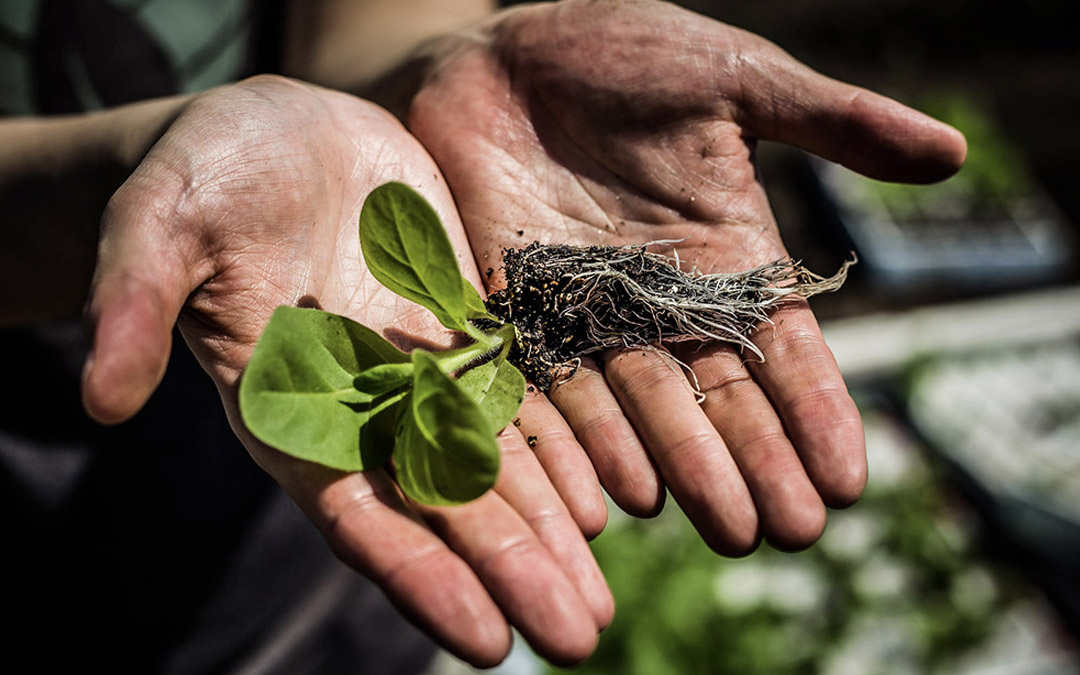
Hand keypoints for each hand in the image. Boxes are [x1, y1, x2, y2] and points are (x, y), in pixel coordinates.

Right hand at [81, 75, 610, 666]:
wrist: (273, 131)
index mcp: (292, 409)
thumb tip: (97, 397)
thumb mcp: (159, 224)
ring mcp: (421, 371)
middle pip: (446, 506)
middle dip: (511, 571)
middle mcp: (364, 409)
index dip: (422, 575)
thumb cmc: (202, 177)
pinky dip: (563, 442)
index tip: (486, 640)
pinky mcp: (462, 325)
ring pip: (496, 464)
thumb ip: (136, 304)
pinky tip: (610, 491)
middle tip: (580, 637)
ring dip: (549, 528)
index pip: (359, 514)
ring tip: (601, 596)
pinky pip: (521, 393)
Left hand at [402, 0, 966, 552]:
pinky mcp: (514, 310)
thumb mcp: (733, 78)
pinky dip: (583, 439)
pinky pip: (550, 384)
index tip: (847, 478)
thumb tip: (951, 153)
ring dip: (682, 468)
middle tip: (789, 530)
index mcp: (724, 252)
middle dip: (754, 460)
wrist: (499, 51)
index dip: (815, 409)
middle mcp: (660, 298)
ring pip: (640, 406)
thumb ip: (829, 122)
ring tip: (721, 526)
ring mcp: (586, 311)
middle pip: (715, 392)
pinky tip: (619, 492)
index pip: (781, 345)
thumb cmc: (619, 51)